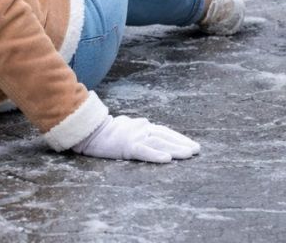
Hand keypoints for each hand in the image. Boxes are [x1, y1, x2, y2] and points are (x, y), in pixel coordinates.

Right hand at [72, 115, 200, 162]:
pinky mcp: (127, 146)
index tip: (191, 144)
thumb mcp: (125, 126)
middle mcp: (140, 129)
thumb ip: (138, 128)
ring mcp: (134, 137)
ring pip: (159, 142)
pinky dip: (156, 154)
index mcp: (141, 125)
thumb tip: (148, 125)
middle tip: (197, 150)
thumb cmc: (105, 131)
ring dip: (175, 148)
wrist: (89, 131)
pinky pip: (144, 151)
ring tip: (188, 154)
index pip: (164, 131)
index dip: (178, 137)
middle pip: (165, 136)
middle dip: (182, 143)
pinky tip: (167, 159)